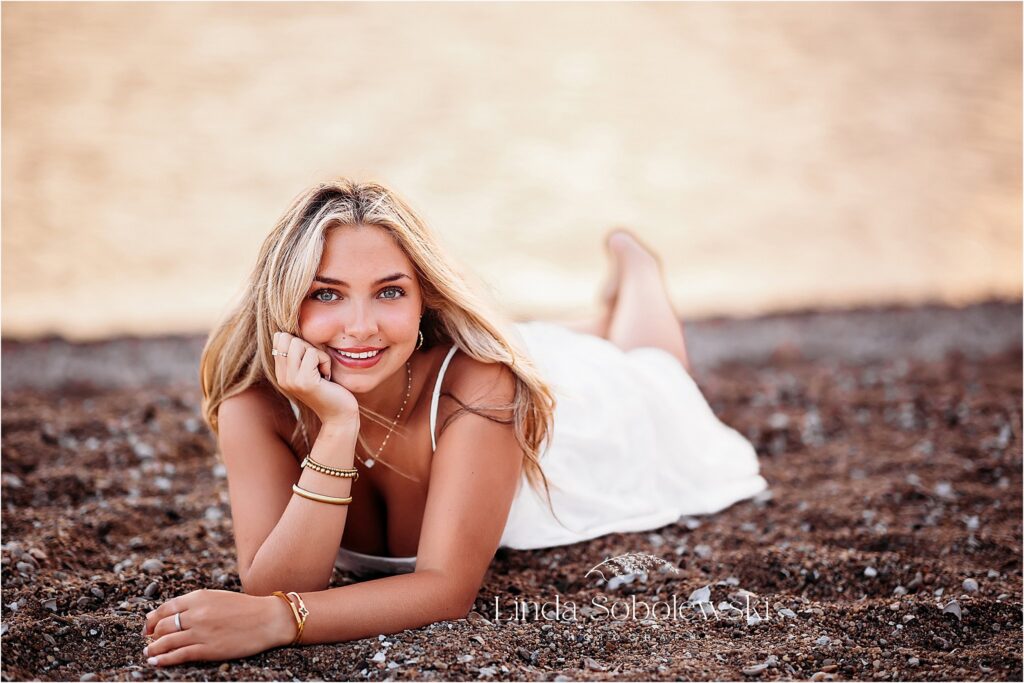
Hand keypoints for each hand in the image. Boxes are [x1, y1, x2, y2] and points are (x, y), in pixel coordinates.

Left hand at [141, 589, 295, 666]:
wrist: (268, 619)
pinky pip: (178, 655)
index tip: (148, 627)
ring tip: (149, 653)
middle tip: (150, 641)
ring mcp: (201, 632)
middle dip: (152, 635)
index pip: (165, 608)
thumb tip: (173, 615)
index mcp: (199, 597)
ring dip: (153, 649)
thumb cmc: (245, 608)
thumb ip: (196, 604)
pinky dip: (163, 659)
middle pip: (162, 625)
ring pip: (166, 641)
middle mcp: (197, 613)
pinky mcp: (208, 649)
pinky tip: (155, 662)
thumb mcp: (218, 597)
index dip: (152, 619)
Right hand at [273, 331, 359, 429]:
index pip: (279, 339)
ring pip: (299, 343)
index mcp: (281, 373)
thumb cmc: (330, 388)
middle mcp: (282, 377)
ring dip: (318, 354)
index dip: (300, 342)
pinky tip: (327, 377)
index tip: (311, 361)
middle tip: (317, 367)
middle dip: (309, 347)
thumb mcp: (310, 368)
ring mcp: (291, 380)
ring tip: (322, 372)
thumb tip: (283, 332)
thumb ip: (298, 354)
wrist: (339, 415)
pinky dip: (325, 361)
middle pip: (288, 338)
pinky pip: (314, 353)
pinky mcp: (305, 382)